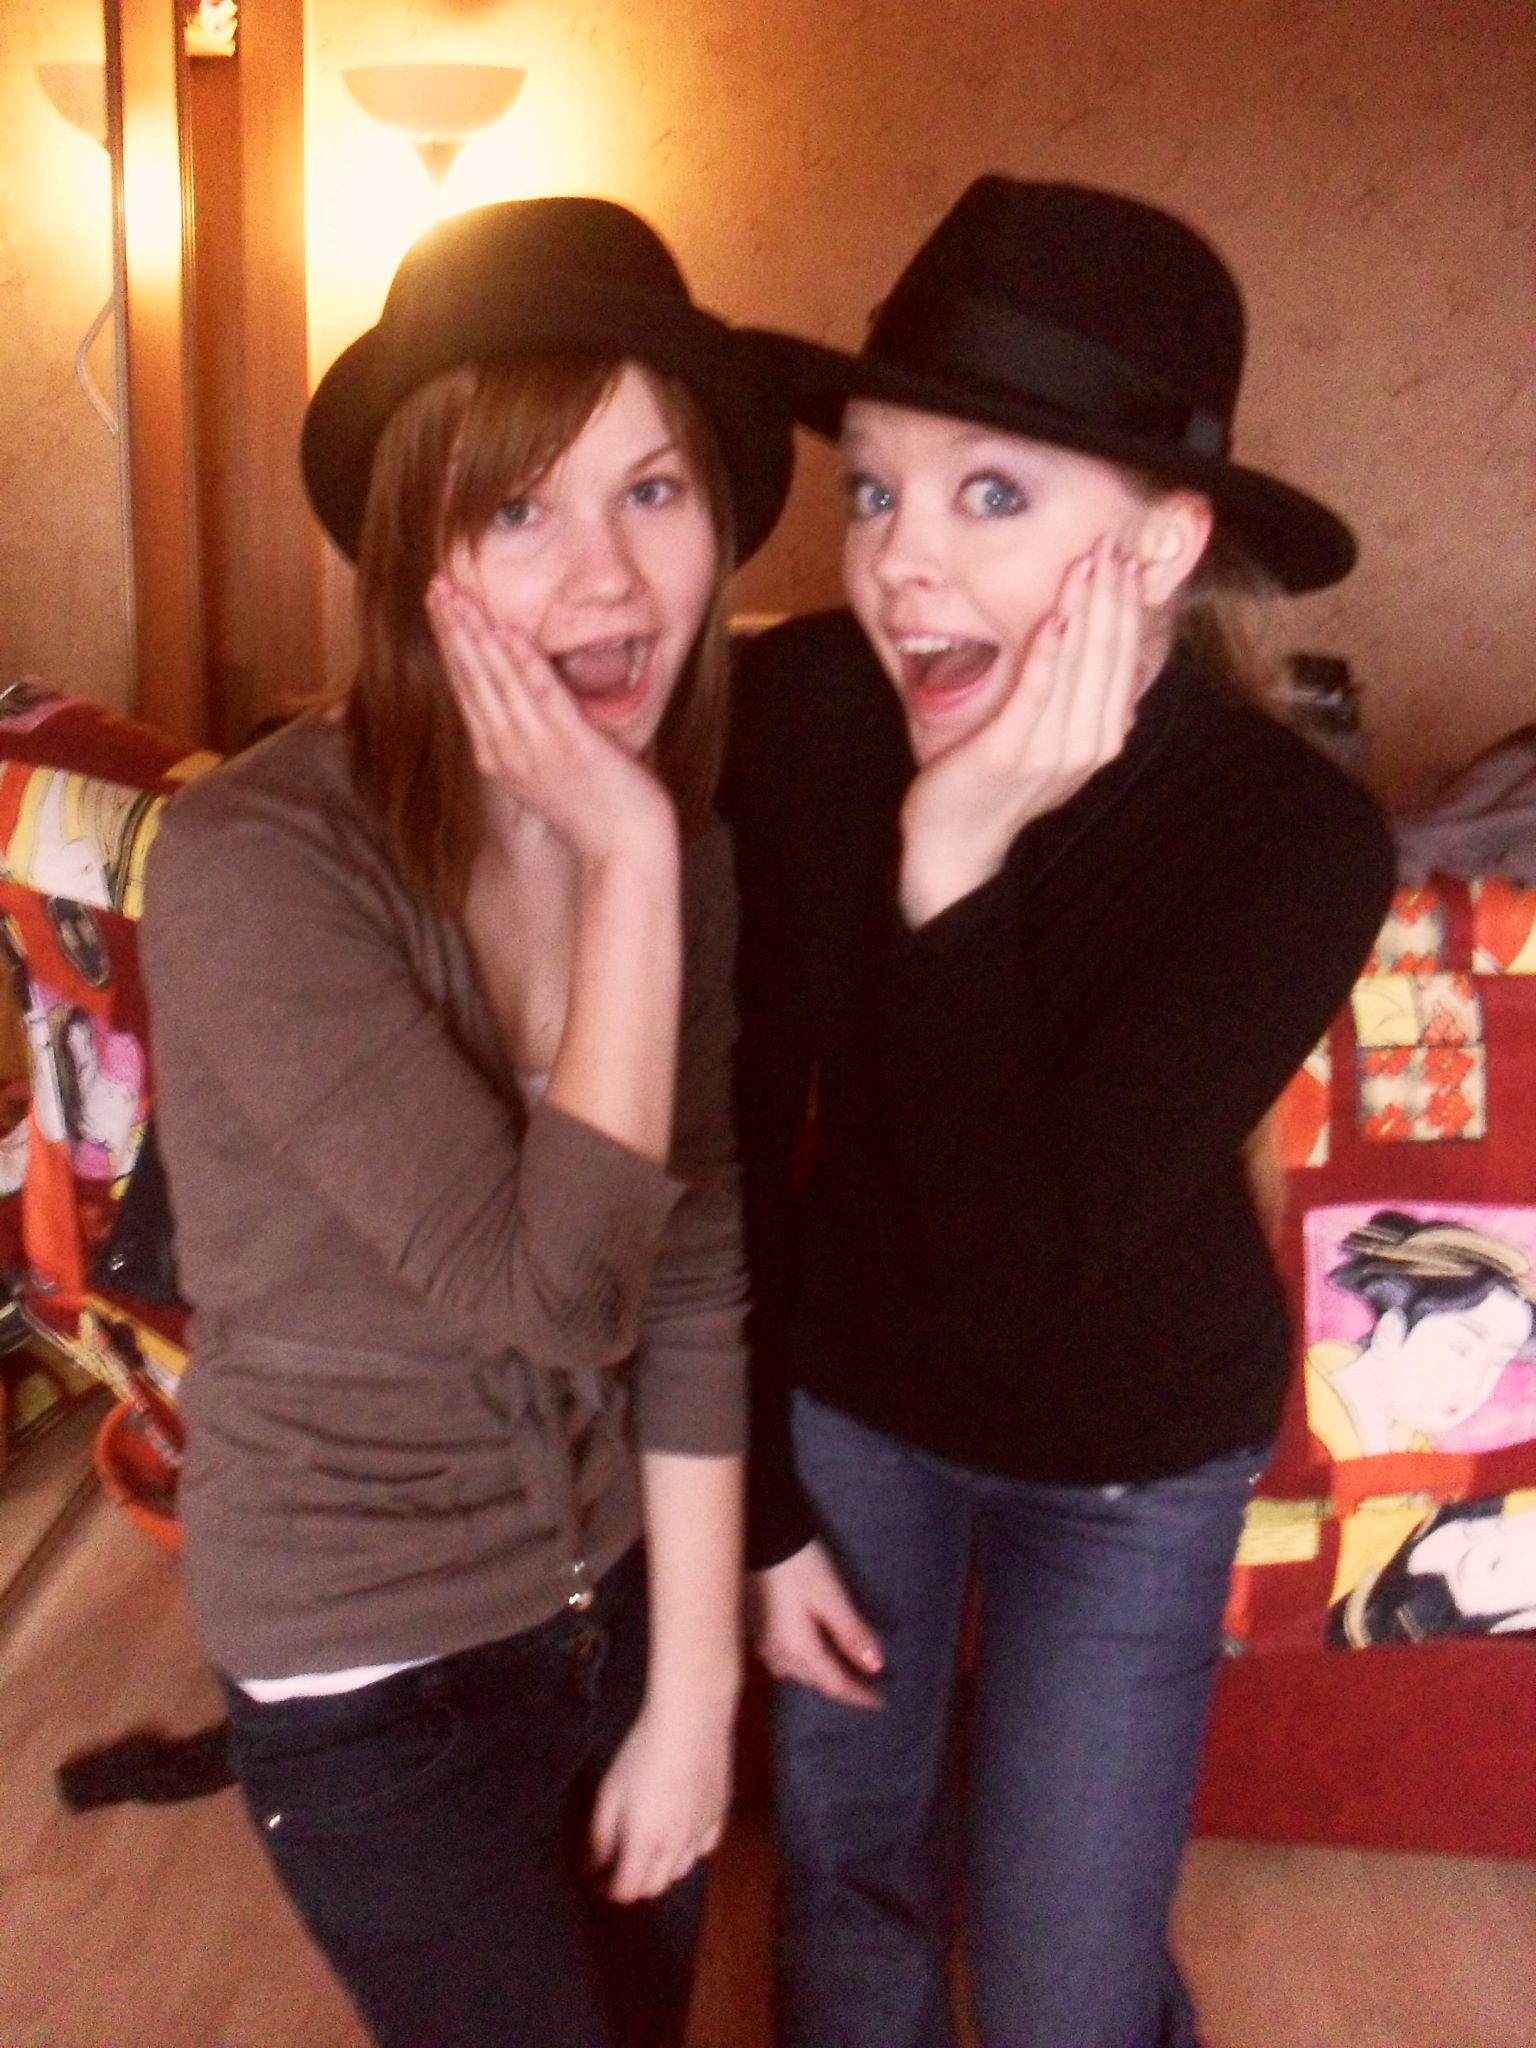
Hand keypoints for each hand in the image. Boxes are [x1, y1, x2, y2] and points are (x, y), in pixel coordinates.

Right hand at [426, 578, 674, 869]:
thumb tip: (523, 701)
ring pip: (496, 680)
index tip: (437, 607)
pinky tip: (507, 631)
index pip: (466, 688)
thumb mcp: (547, 770)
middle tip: (435, 586)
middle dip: (452, 629)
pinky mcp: (569, 746)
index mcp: (498, 754)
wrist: (623, 853)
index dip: (450, 645)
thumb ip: (529, 736)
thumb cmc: (594, 811)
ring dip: (475, 634)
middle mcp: (506, 750)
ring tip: (457, 595)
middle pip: (471, 678)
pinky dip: (524, 663)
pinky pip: (542, 696)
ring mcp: (535, 748)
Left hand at [589, 1693, 732, 1902]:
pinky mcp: (720, 1814)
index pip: (628, 1890)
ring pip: (681, 1870)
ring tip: (649, 1848)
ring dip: (662, 1869)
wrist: (691, 1722)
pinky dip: (690, 1850)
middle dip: (635, 1883)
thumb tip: (593, 1865)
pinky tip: (680, 1832)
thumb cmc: (643, 1752)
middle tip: (620, 1865)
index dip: (610, 1891)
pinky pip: (705, 1847)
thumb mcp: (610, 1791)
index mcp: (645, 1843)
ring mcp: (701, 1832)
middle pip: (655, 1887)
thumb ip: (601, 1835)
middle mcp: (676, 1846)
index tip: (598, 1880)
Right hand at [750, 1539, 884, 1708]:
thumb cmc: (796, 1563)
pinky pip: (779, 1656)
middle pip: (813, 1680)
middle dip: (839, 1684)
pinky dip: (799, 1659)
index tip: (880, 1703)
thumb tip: (876, 1666)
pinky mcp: (751, 1627)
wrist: (752, 1536)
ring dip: (817, 1673)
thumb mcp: (830, 1594)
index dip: (859, 1695)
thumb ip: (851, 1631)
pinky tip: (806, 1646)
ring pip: (793, 1670)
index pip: (834, 1684)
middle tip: (864, 1685)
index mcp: (798, 1648)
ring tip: (837, 1666)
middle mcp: (776, 1653)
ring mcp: (759, 1642)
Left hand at [898, 537, 1147, 924]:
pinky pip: (1036, 694)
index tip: (1129, 561)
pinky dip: (1049, 654)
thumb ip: (1088, 724)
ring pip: (1078, 668)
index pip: (1124, 662)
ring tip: (1089, 561)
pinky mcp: (1011, 752)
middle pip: (1108, 657)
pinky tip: (1056, 616)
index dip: (1128, 609)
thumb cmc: (996, 790)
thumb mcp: (1053, 754)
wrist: (954, 845)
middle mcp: (1087, 747)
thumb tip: (1129, 702)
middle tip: (1114, 544)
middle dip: (1112, 597)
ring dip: (1085, 610)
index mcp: (1102, 741)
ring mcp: (1052, 752)